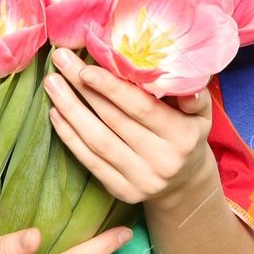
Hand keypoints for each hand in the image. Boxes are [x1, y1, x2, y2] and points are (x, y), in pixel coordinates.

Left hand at [43, 48, 214, 206]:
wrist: (185, 183)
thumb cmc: (187, 134)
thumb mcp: (200, 114)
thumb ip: (191, 93)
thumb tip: (177, 68)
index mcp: (181, 135)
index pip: (141, 108)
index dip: (112, 89)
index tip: (86, 68)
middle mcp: (162, 160)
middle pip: (114, 120)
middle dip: (84, 89)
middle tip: (61, 61)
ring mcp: (141, 179)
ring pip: (97, 142)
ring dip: (71, 110)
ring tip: (52, 84)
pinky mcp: (123, 192)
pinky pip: (91, 162)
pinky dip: (70, 137)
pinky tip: (56, 113)